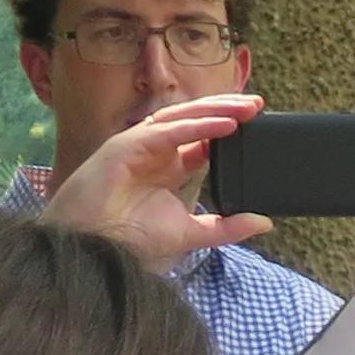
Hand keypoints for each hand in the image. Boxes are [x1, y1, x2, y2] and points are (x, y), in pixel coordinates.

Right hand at [39, 94, 272, 268]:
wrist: (91, 249)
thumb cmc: (128, 239)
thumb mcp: (190, 233)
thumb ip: (226, 227)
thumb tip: (263, 221)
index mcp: (168, 167)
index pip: (204, 139)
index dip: (231, 128)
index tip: (259, 124)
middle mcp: (155, 151)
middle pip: (196, 121)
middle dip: (228, 110)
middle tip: (259, 105)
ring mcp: (138, 145)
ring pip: (182, 117)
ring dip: (216, 110)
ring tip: (247, 107)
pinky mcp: (125, 146)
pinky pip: (167, 131)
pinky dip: (197, 126)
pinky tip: (223, 124)